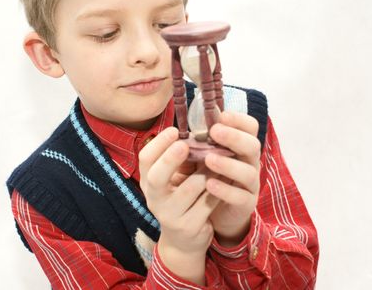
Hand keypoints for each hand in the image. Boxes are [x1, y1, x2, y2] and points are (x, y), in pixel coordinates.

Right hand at [139, 127, 218, 283]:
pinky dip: (218, 189)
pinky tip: (226, 181)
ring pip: (191, 188)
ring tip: (220, 159)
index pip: (145, 159)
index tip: (174, 130)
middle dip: (170, 159)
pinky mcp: (189, 227)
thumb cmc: (180, 199)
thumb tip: (195, 130)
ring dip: (207, 172)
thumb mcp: (173, 180)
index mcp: (148, 182)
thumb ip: (178, 159)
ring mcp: (170, 215)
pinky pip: (207, 203)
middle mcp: (154, 199)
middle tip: (184, 145)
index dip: (158, 143)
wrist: (183, 240)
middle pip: (157, 177)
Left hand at [204, 112, 260, 246]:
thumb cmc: (204, 179)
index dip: (239, 119)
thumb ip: (195, 145)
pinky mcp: (245, 205)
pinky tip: (210, 185)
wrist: (211, 215)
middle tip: (214, 131)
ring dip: (228, 163)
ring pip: (248, 171)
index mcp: (239, 147)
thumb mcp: (199, 159)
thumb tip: (180, 130)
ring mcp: (249, 184)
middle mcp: (248, 163)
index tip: (221, 115)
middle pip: (253, 145)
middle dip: (234, 137)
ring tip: (208, 159)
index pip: (250, 127)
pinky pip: (240, 197)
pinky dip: (225, 190)